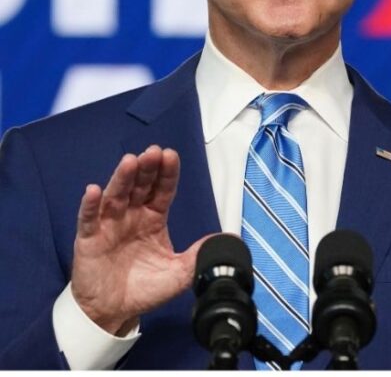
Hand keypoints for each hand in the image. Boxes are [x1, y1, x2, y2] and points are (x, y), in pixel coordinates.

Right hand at [71, 145, 208, 334]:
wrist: (114, 312)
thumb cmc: (144, 289)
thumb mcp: (180, 273)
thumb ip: (200, 255)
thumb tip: (228, 240)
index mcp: (153, 219)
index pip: (162, 190)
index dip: (167, 173)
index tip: (171, 156)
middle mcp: (131, 216)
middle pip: (139, 187)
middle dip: (147, 169)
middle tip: (154, 152)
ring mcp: (109, 225)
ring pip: (115, 196)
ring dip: (122, 178)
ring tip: (130, 162)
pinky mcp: (89, 239)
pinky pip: (89, 219)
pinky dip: (90, 205)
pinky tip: (94, 191)